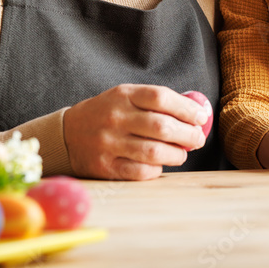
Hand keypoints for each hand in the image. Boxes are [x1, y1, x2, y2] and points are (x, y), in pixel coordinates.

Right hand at [61, 84, 209, 179]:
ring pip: (154, 152)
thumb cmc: (107, 113)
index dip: (187, 108)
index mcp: (123, 96)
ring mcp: (109, 143)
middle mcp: (116, 118)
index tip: (202, 116)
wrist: (67, 134)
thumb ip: (156, 102)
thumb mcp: (126, 97)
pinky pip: (141, 171)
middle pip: (162, 126)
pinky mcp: (106, 167)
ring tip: (182, 153)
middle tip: (198, 138)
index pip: (161, 98)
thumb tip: (196, 112)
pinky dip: (157, 169)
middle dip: (188, 134)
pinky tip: (161, 163)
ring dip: (177, 154)